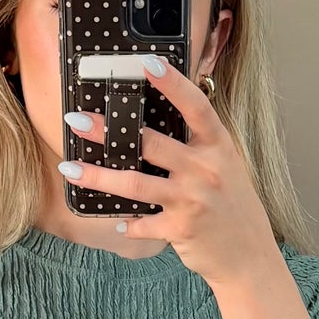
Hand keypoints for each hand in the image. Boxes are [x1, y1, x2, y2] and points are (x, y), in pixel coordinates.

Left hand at [58, 57, 280, 291]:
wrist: (249, 256)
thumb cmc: (233, 207)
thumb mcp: (225, 167)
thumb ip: (198, 145)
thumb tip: (156, 125)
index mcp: (219, 147)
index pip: (195, 106)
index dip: (172, 83)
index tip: (146, 63)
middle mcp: (205, 169)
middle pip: (150, 143)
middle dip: (109, 131)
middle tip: (76, 119)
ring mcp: (192, 200)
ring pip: (135, 184)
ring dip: (98, 177)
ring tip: (69, 168)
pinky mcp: (180, 229)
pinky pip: (142, 223)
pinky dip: (127, 225)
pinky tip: (116, 223)